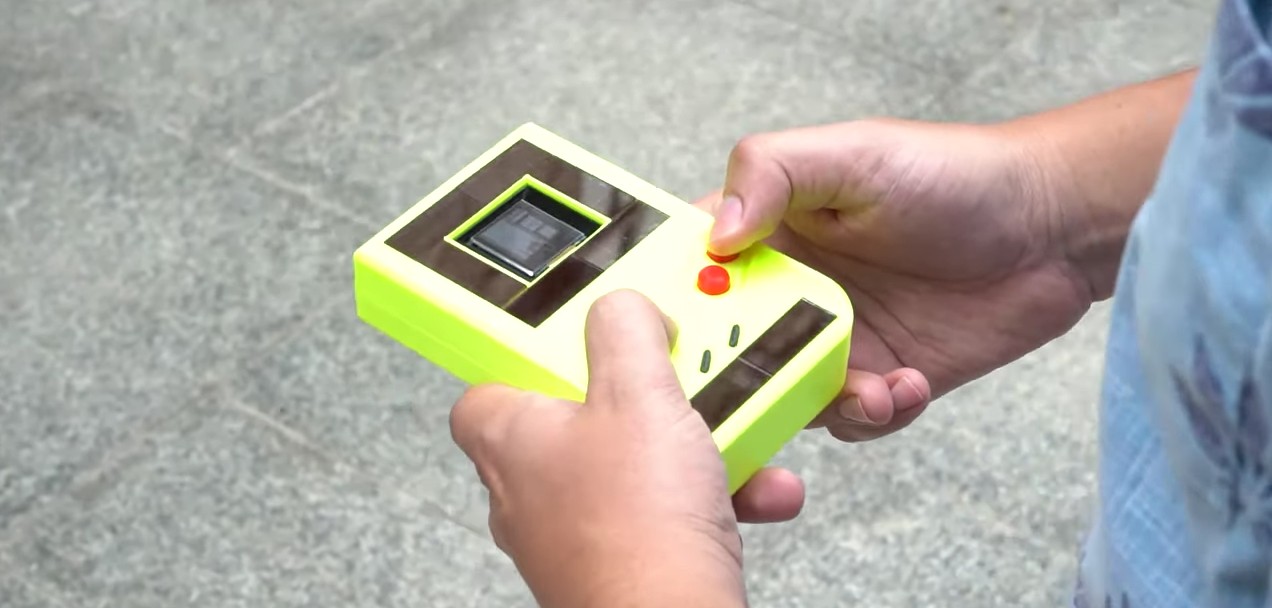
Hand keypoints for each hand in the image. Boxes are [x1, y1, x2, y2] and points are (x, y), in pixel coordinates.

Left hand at [449, 290, 801, 606]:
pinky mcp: (623, 560)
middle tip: (680, 376)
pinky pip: (669, 508)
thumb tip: (620, 305)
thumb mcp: (638, 392)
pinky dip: (716, 493)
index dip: (537, 351)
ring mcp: (575, 530)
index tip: (583, 330)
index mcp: (511, 437)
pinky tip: (756, 485)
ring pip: (636, 463)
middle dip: (649, 395)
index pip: (494, 379)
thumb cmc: (635, 527)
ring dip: (697, 444)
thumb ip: (625, 330)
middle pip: (584, 415)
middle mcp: (532, 488)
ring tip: (732, 432)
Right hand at [696, 119, 1094, 440]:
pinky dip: (874, 414)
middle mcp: (790, 288)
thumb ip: (771, 173)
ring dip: (818, 401)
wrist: (1051, 227)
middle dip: (739, 375)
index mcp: (767, 230)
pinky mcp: (881, 377)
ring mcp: (835, 338)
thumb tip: (714, 236)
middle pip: (726, 348)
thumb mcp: (852, 153)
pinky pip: (851, 420)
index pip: (691, 270)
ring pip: (783, 395)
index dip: (674, 305)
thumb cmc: (952, 173)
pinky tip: (908, 384)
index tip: (676, 333)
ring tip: (869, 387)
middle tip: (771, 380)